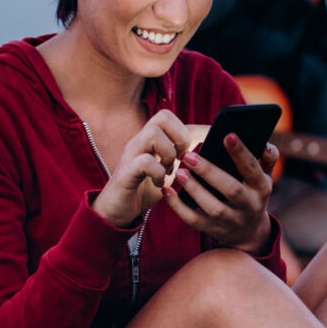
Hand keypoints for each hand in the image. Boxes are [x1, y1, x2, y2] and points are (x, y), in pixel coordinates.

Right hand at [92, 110, 192, 227]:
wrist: (119, 211)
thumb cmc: (146, 188)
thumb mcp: (170, 170)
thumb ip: (185, 157)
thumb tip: (208, 147)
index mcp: (150, 139)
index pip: (168, 116)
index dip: (185, 131)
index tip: (188, 154)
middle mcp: (139, 142)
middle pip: (162, 116)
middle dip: (180, 137)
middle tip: (181, 158)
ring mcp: (130, 155)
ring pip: (152, 133)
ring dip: (169, 154)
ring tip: (169, 172)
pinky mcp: (125, 173)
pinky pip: (144, 161)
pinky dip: (158, 173)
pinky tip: (159, 184)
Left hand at [163, 134, 277, 253]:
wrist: (249, 232)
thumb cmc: (253, 193)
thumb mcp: (264, 177)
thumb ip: (267, 159)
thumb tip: (264, 144)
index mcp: (261, 188)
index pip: (252, 169)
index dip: (241, 153)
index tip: (227, 135)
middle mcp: (249, 206)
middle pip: (231, 190)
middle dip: (210, 172)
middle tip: (188, 155)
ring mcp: (231, 220)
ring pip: (213, 207)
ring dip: (194, 189)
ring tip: (179, 171)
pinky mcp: (213, 230)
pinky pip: (194, 220)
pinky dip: (178, 207)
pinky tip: (166, 190)